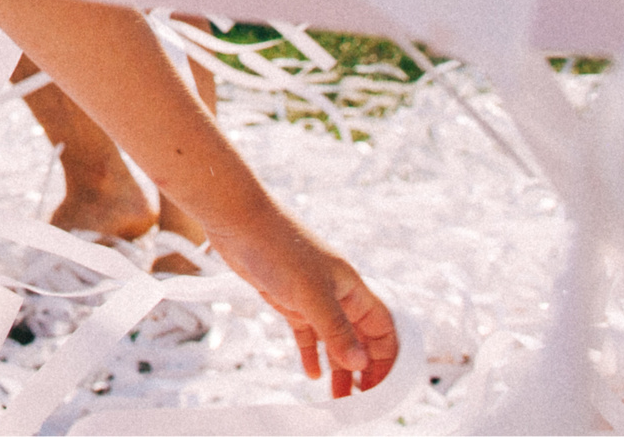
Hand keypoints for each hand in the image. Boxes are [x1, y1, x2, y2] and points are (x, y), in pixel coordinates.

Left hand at [210, 205, 397, 396]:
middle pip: (360, 340)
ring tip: (337, 398)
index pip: (383, 331)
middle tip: (359, 402)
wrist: (237, 221)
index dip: (386, 360)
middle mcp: (338, 295)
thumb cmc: (278, 247)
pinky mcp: (289, 299)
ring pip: (333, 340)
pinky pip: (307, 332)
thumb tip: (360, 364)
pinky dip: (311, 352)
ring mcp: (313, 298)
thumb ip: (336, 329)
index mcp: (353, 289)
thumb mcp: (311, 293)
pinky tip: (311, 373)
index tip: (381, 389)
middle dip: (362, 371)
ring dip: (338, 368)